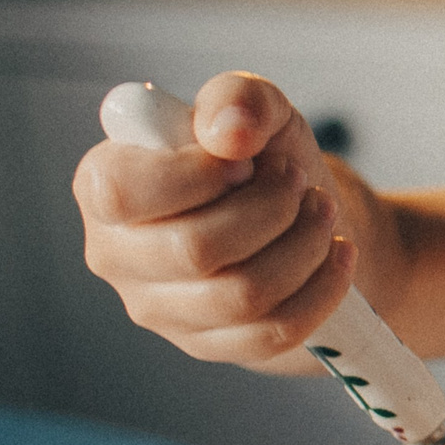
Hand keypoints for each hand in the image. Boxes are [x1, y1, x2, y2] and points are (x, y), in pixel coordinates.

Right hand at [74, 72, 357, 368]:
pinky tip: (338, 255)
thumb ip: (241, 99)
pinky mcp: (208, 345)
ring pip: (239, 294)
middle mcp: (117, 254)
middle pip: (193, 249)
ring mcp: (160, 309)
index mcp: (106, 186)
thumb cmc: (267, 161)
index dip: (194, 176)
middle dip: (269, 209)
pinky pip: (273, 331)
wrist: (309, 221)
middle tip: (299, 182)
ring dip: (302, 245)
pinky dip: (321, 287)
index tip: (246, 159)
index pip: (120, 193)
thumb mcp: (263, 112)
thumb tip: (229, 131)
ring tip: (323, 212)